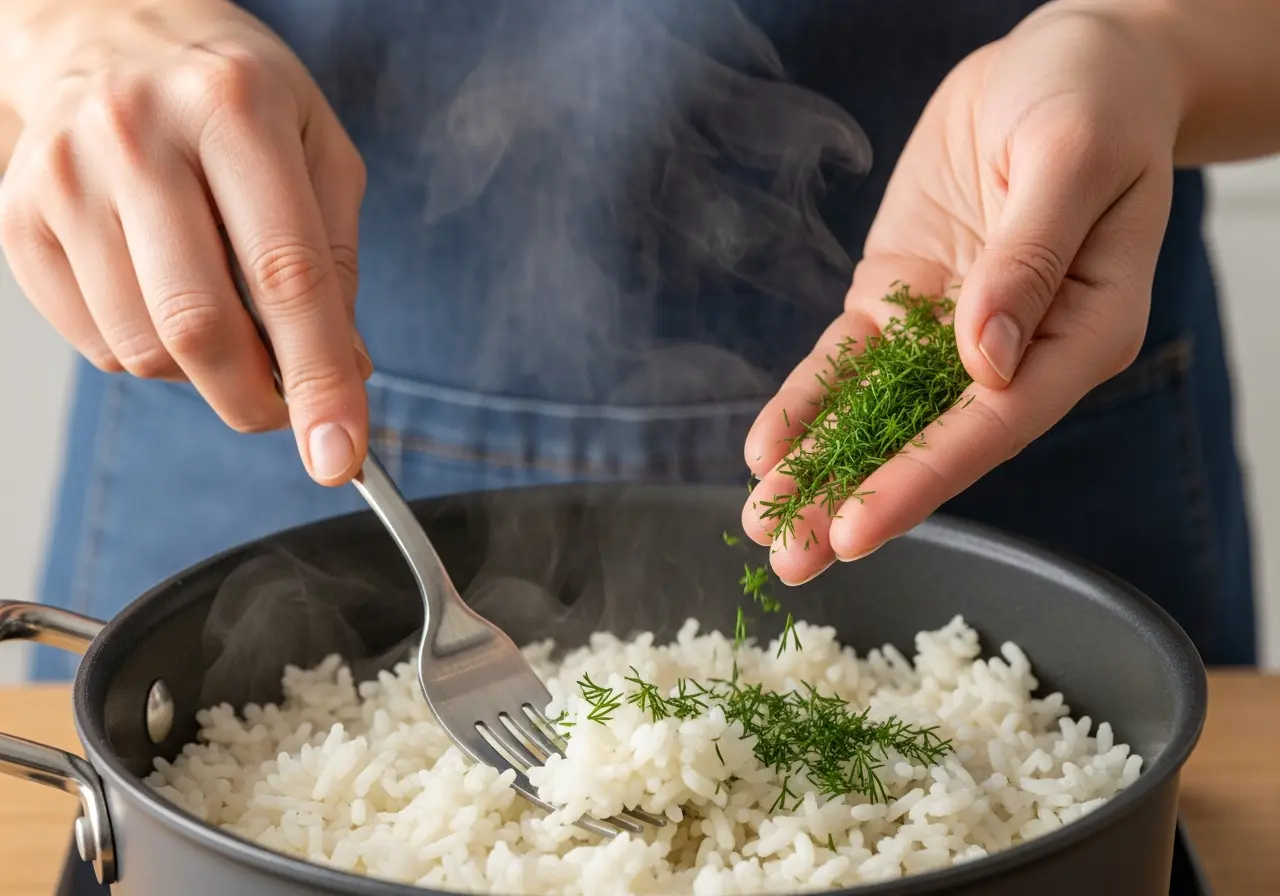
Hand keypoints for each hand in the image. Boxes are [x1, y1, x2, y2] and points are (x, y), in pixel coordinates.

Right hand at [0, 0, 370, 484]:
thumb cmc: (236, 97)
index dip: (318, 379)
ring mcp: (65, 177)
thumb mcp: (320, 150)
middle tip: (286, 411)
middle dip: (255, 400)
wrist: (109, 30)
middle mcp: (138, 136)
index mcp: (235, 109)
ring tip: (230, 326)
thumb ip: (336, 262)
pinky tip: (170, 300)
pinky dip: (150, 356)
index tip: (341, 455)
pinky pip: (96, 344)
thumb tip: (344, 373)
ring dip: (204, 376)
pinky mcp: (18, 219)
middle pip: (200, 325)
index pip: (286, 275)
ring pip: (143, 348)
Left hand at [742, 3, 1181, 582]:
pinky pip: (847, 361)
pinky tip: (768, 448)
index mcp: (1082, 335)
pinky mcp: (901, 301)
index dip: (922, 479)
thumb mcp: (1073, 160)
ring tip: (763, 525)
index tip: (857, 527)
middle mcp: (1015, 350)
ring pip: (876, 414)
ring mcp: (949, 330)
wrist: (1060, 61)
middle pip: (928, 441)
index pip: (993, 425)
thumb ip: (1030, 260)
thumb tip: (984, 357)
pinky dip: (806, 401)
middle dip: (854, 500)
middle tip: (790, 563)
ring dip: (819, 469)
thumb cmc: (1094, 99)